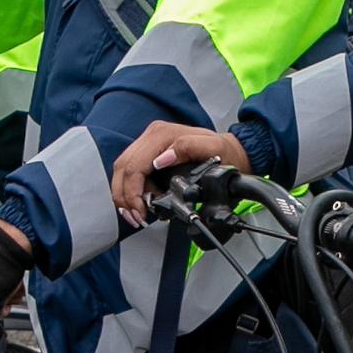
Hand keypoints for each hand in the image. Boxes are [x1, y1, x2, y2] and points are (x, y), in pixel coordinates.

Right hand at [114, 120, 246, 222]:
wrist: (230, 152)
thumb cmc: (223, 152)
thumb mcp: (213, 148)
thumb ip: (187, 148)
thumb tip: (161, 160)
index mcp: (162, 135)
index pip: (135, 165)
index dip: (132, 192)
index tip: (141, 211)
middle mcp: (152, 137)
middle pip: (123, 168)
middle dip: (125, 197)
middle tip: (137, 217)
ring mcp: (149, 146)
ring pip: (123, 172)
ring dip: (125, 196)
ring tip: (138, 214)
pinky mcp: (149, 155)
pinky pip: (131, 174)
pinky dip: (131, 192)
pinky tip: (140, 204)